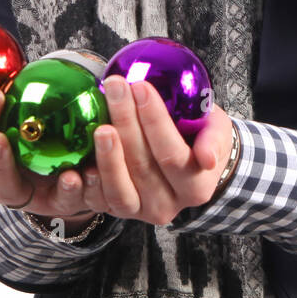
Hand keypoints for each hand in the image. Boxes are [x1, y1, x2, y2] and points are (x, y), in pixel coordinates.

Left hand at [77, 75, 236, 226]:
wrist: (187, 164)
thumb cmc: (200, 138)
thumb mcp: (217, 132)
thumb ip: (214, 141)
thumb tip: (207, 158)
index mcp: (195, 187)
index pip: (172, 154)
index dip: (155, 121)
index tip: (141, 86)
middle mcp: (168, 206)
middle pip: (142, 166)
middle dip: (126, 122)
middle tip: (115, 87)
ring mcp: (140, 211)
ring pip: (119, 189)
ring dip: (107, 156)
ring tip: (99, 125)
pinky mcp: (117, 211)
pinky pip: (98, 201)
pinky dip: (87, 184)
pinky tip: (79, 163)